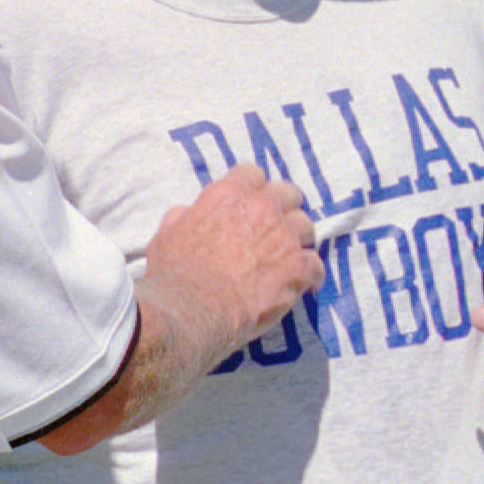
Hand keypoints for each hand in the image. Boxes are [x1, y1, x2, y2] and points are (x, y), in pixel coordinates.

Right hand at [142, 164, 322, 359]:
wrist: (193, 309)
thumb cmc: (174, 275)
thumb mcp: (166, 234)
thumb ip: (183, 216)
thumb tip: (187, 212)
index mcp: (229, 195)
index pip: (253, 174)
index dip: (254, 189)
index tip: (251, 204)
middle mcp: (262, 208)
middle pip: (287, 194)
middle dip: (283, 208)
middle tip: (275, 229)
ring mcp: (283, 236)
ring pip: (306, 227)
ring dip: (299, 240)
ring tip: (291, 257)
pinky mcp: (298, 267)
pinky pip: (316, 264)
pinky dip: (312, 275)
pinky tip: (307, 286)